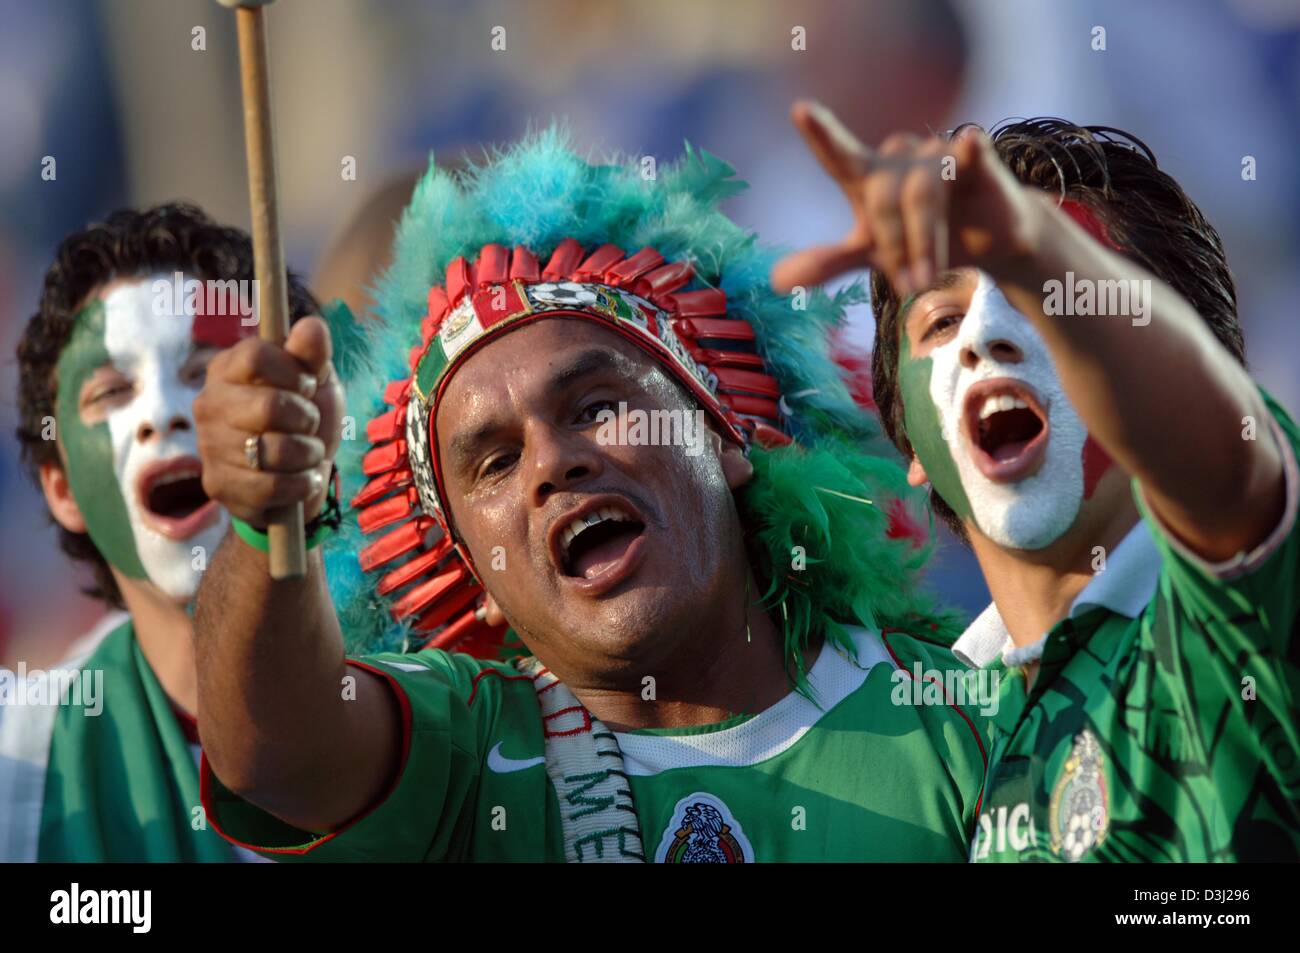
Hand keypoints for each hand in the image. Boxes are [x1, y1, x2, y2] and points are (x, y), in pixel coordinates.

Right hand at [195, 317, 344, 528]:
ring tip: (307, 453)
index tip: (307, 385)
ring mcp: (209, 446)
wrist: (302, 473)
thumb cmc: (305, 419)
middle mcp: (208, 403)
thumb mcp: (316, 381)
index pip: (256, 357)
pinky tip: (302, 478)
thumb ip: (312, 353)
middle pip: (269, 406)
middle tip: (309, 425)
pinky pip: (271, 486)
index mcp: (228, 368)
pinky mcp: (218, 485)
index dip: (294, 373)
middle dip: (307, 420)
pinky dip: (301, 484)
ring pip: (275, 450)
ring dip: (308, 454)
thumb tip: (312, 325)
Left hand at [771, 100, 1050, 295]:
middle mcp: (900, 157)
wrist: (986, 243)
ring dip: (924, 243)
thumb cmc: (918, 241)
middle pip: (883, 199)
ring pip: (921, 195)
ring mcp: (938, 153)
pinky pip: (969, 149)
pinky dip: (967, 150)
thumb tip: (773, 281)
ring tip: (929, 278)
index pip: (839, 155)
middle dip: (894, 248)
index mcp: (869, 178)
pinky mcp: (978, 156)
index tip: (800, 110)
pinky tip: (967, 144)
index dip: (821, 134)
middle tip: (909, 287)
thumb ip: (829, 262)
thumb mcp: (870, 254)